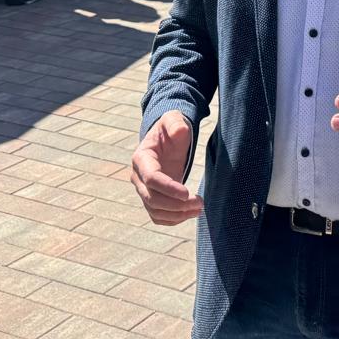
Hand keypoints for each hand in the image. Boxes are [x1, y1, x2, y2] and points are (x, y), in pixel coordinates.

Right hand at [130, 110, 202, 224]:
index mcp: (141, 158)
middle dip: (176, 205)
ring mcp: (144, 189)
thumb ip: (175, 123)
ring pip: (155, 211)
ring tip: (199, 209)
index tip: (187, 193)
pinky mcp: (152, 198)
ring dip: (177, 215)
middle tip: (199, 203)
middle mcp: (138, 177)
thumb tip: (179, 131)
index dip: (168, 188)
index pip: (151, 179)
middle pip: (152, 199)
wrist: (167, 139)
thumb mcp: (173, 119)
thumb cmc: (171, 128)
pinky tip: (190, 214)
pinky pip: (158, 216)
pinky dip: (173, 220)